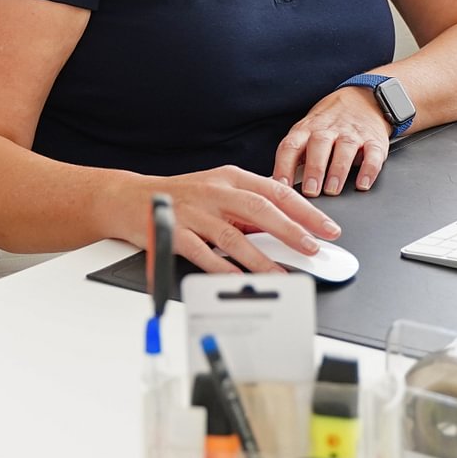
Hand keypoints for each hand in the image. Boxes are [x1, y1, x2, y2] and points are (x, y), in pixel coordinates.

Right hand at [149, 166, 340, 273]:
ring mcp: (194, 212)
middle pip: (260, 209)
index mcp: (229, 178)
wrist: (129, 198)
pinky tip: (240, 280)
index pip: (275, 191)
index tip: (327, 228)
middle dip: (291, 230)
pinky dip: (224, 269)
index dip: (305, 210)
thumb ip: (247, 207)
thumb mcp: (216, 191)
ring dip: (261, 258)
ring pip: (234, 236)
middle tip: (313, 249)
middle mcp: (214, 191)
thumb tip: (284, 228)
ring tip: (281, 274)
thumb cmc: (178, 196)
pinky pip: (204, 254)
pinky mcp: (175, 232)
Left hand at [273, 86, 392, 195]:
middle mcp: (328, 130)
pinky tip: (362, 184)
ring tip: (332, 189)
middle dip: (314, 169)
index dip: (284, 166)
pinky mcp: (374, 140)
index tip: (281, 186)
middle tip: (311, 191)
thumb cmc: (327, 124)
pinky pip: (372, 154)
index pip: (290, 146)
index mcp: (306, 130)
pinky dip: (368, 170)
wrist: (363, 99)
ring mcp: (352, 134)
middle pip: (318, 146)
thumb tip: (278, 186)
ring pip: (344, 149)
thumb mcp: (306, 132)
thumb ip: (295, 156)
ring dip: (338, 170)